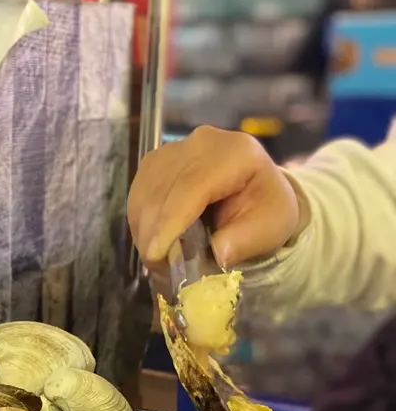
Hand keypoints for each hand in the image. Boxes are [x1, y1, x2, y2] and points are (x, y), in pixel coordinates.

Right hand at [128, 126, 301, 273]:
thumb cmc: (267, 210)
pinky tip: (152, 239)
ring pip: (145, 191)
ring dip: (144, 229)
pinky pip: (138, 192)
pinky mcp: (157, 160)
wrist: (258, 192)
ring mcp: (174, 148)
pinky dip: (141, 220)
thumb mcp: (271, 227)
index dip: (170, 221)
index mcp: (236, 152)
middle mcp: (201, 142)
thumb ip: (245, 240)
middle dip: (153, 232)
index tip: (155, 254)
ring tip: (158, 257)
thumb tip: (216, 254)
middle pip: (162, 188)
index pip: (191, 186)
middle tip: (158, 268)